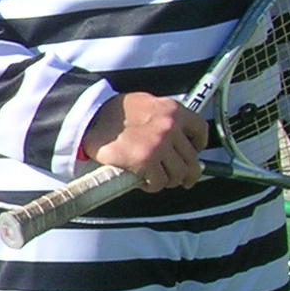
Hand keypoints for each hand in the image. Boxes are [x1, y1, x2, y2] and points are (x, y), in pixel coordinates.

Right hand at [84, 92, 208, 191]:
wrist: (89, 119)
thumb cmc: (111, 113)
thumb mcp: (145, 104)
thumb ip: (163, 117)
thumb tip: (176, 135)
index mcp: (172, 110)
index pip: (200, 130)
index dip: (198, 145)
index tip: (194, 152)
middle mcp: (170, 127)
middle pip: (191, 158)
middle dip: (187, 172)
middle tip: (182, 178)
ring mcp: (159, 145)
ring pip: (178, 173)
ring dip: (170, 181)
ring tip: (160, 180)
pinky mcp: (146, 162)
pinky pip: (159, 182)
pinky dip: (153, 186)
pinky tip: (144, 182)